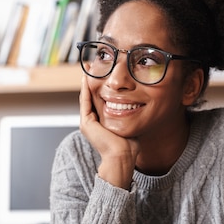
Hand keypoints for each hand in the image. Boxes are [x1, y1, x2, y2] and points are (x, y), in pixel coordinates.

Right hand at [79, 74, 139, 189]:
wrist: (122, 156)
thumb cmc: (129, 145)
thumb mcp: (129, 124)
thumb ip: (129, 114)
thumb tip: (139, 104)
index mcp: (101, 123)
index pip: (99, 100)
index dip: (100, 87)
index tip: (103, 74)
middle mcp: (92, 122)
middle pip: (90, 97)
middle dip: (92, 82)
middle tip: (92, 67)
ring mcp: (87, 123)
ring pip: (86, 98)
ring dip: (86, 83)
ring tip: (88, 69)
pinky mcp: (86, 123)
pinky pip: (85, 102)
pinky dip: (85, 90)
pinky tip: (87, 79)